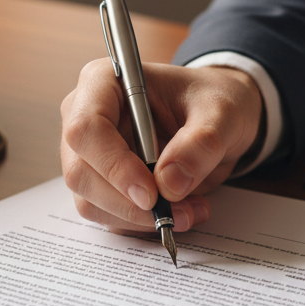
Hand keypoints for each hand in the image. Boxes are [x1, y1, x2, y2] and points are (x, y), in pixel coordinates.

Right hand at [60, 60, 263, 232]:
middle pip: (81, 172)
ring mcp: (89, 154)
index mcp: (103, 82)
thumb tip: (169, 184)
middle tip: (179, 212)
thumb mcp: (223, 113)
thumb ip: (201, 143)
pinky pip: (107, 215)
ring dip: (138, 218)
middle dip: (129, 203)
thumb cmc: (212, 102)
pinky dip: (141, 223)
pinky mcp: (100, 183)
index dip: (114, 166)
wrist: (216, 118)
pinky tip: (179, 211)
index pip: (86, 129)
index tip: (152, 194)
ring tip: (189, 211)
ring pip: (90, 201)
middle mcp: (84, 117)